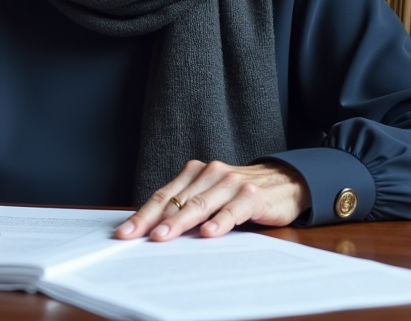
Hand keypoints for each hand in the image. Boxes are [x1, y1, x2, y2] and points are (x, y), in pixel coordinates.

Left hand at [114, 160, 310, 241]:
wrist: (286, 181)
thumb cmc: (241, 193)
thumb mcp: (212, 196)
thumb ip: (188, 207)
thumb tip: (156, 231)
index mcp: (195, 173)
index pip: (163, 196)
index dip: (142, 214)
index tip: (125, 232)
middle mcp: (210, 173)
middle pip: (176, 200)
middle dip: (153, 220)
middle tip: (136, 236)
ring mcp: (231, 182)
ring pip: (200, 204)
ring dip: (180, 222)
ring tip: (164, 236)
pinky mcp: (251, 194)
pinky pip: (232, 210)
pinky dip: (219, 222)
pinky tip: (208, 233)